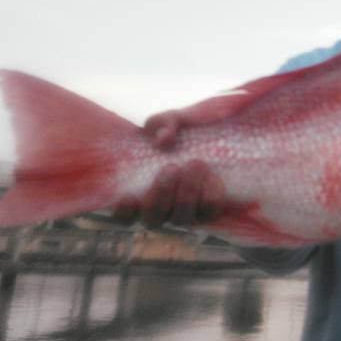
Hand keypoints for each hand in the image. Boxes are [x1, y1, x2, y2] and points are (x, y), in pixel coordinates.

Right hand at [112, 109, 225, 227]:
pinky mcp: (208, 211)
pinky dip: (209, 194)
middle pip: (153, 218)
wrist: (216, 134)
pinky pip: (208, 212)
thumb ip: (161, 124)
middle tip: (171, 168)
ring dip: (186, 193)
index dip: (124, 212)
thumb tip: (163, 140)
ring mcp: (185, 213)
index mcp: (140, 193)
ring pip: (180, 219)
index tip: (128, 196)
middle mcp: (161, 209)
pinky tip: (212, 176)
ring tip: (195, 164)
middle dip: (161, 195)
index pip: (124, 216)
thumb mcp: (170, 121)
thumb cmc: (183, 131)